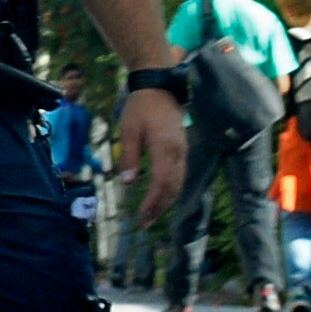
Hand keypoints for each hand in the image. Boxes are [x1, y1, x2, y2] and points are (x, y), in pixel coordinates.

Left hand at [120, 86, 188, 206]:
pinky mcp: (181, 150)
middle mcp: (178, 153)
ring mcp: (182, 151)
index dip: (152, 204)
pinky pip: (179, 175)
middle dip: (159, 207)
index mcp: (165, 149)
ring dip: (166, 201)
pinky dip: (171, 190)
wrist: (159, 88)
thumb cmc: (140, 108)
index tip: (140, 218)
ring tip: (150, 214)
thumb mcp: (128, 131)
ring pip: (178, 183)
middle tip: (143, 223)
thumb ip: (128, 157)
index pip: (162, 184)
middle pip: (172, 188)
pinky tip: (160, 197)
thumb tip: (128, 183)